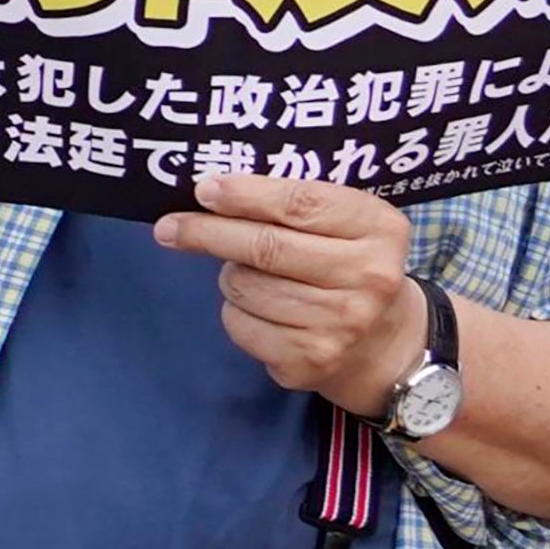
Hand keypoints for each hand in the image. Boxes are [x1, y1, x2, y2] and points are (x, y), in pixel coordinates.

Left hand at [160, 172, 427, 412]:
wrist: (379, 342)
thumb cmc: (345, 266)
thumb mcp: (344, 225)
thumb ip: (294, 205)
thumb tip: (211, 193)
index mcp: (380, 228)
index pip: (302, 202)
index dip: (246, 194)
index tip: (204, 190)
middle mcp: (369, 275)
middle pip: (266, 246)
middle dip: (208, 233)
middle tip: (170, 227)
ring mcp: (342, 321)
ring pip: (246, 286)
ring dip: (232, 277)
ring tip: (252, 277)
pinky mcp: (311, 358)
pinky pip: (240, 324)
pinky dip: (236, 313)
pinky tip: (259, 311)